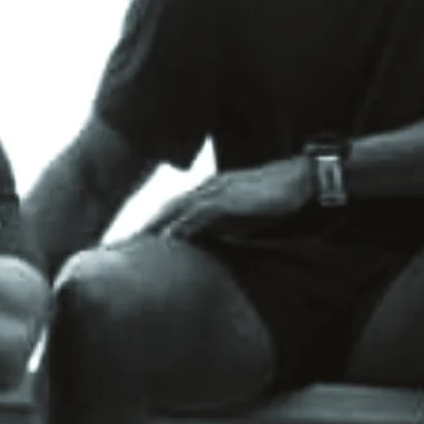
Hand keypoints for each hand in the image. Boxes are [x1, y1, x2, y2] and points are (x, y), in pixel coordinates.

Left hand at [145, 161, 312, 241]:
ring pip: (176, 209)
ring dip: (155, 226)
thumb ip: (225, 224)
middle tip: (124, 244)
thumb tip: (210, 241)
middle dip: (145, 226)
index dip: (155, 224)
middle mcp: (207, 188)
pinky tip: (169, 239)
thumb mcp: (245, 214)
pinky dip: (182, 225)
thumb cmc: (275, 197)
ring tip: (135, 244)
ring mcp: (216, 191)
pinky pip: (199, 213)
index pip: (175, 209)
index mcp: (210, 191)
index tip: (138, 241)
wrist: (300, 179)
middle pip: (167, 208)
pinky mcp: (228, 198)